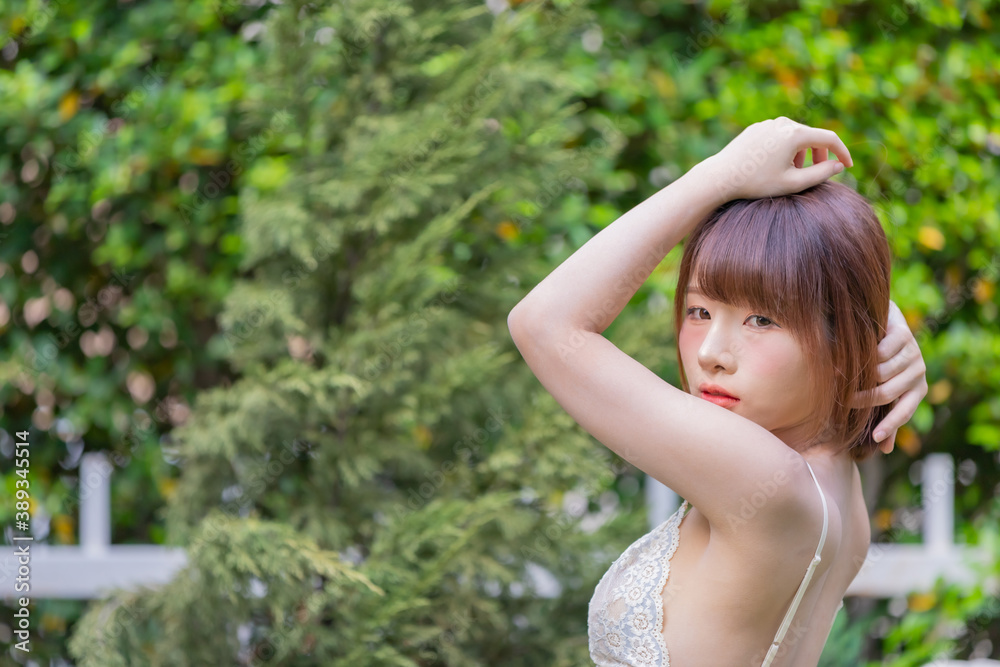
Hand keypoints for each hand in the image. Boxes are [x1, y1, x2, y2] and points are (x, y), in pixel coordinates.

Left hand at [701, 117, 853, 202]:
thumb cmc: (756, 183)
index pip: (830, 139)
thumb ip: (820, 174)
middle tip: (818, 172)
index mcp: (795, 134)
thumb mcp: (793, 183)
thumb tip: (839, 165)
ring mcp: (768, 123)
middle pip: (812, 135)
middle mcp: (783, 123)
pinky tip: (776, 165)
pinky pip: (779, 136)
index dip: (843, 152)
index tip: (848, 166)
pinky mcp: (756, 128)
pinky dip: (786, 149)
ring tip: (793, 171)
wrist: (721, 176)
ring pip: (795, 136)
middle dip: (820, 154)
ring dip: (801, 152)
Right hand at [850, 300, 928, 453]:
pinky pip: (881, 353)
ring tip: (841, 375)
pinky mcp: (905, 335)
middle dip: (863, 398)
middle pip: (887, 393)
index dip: (889, 426)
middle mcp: (919, 372)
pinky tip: (850, 354)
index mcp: (918, 389)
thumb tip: (884, 450)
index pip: (904, 412)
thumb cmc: (880, 361)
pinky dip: (864, 355)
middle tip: (844, 399)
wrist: (881, 323)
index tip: (874, 438)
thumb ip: (885, 413)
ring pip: (882, 372)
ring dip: (860, 375)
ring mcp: (914, 352)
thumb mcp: (883, 388)